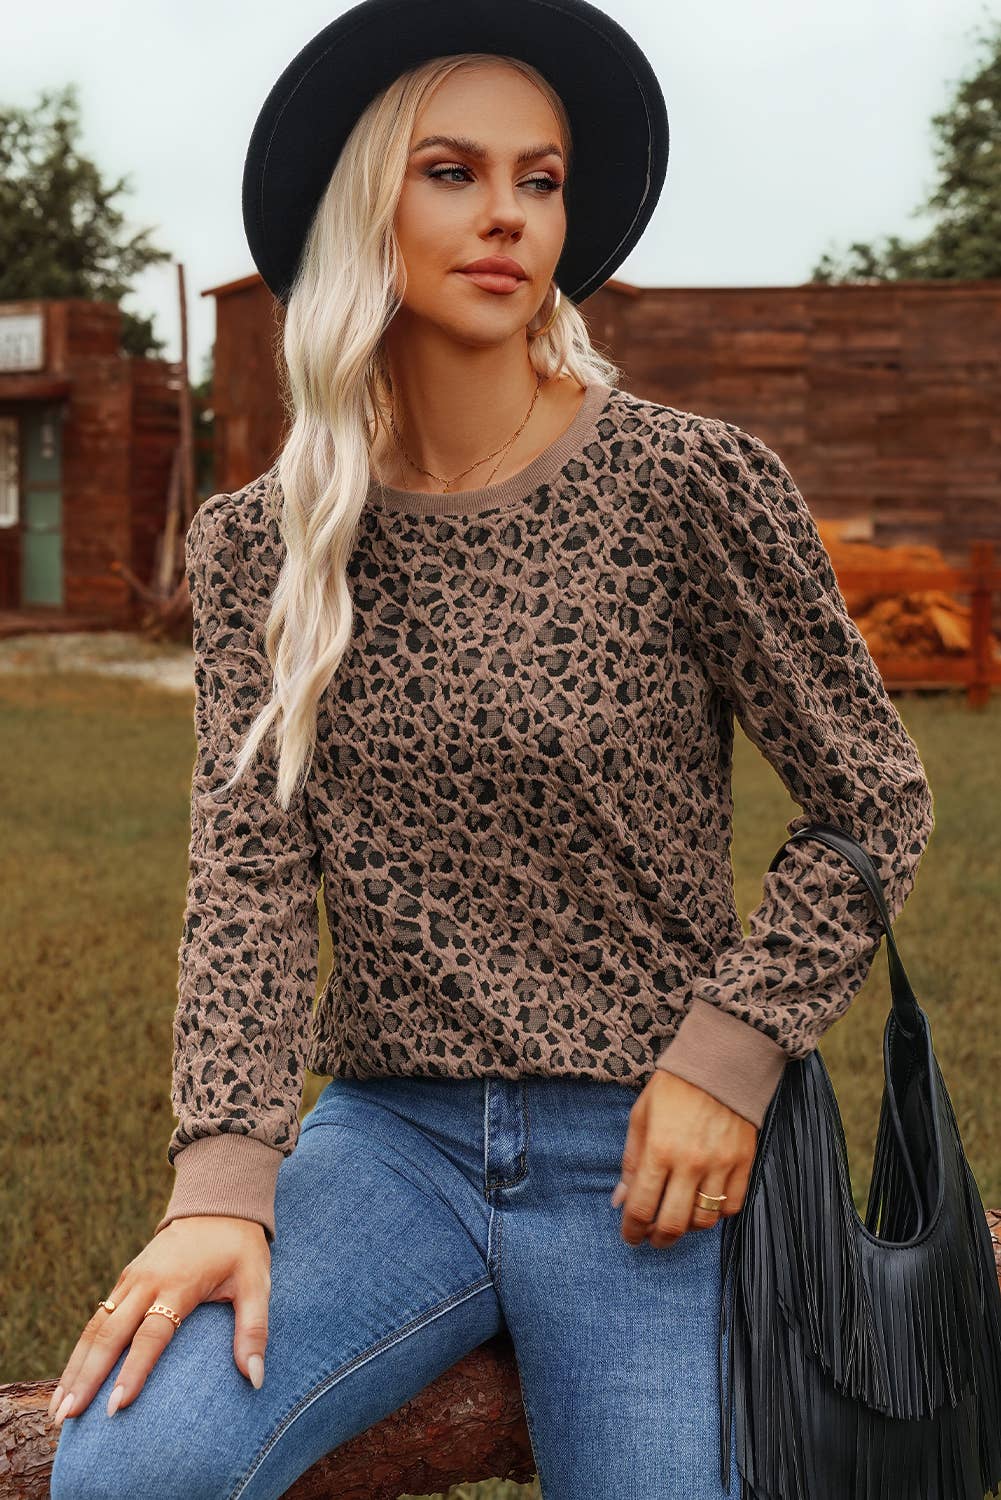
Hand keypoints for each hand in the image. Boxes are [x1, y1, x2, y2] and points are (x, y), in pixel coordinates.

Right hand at [47, 1216, 270, 1425]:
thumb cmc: (240, 1248)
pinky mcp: (126, 1279)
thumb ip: (254, 1330)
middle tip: (66, 1417)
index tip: (116, 1407)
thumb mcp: (257, 1283)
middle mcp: (147, 1282)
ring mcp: (132, 1279)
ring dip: (75, 1367)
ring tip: (59, 1410)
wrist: (218, 1204)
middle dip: (86, 1377)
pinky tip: (71, 1378)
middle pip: (110, 1334)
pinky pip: (98, 1317)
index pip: (151, 1335)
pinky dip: (82, 1349)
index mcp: (179, 1283)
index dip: (133, 1372)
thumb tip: (255, 1379)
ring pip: (95, 1327)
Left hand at [612, 1071, 757, 1247]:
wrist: (720, 1062)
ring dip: (687, 1228)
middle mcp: (691, 1162)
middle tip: (651, 1237)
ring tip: (678, 1219)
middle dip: (657, 1238)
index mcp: (659, 1149)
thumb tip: (620, 1199)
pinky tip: (705, 1204)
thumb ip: (631, 1161)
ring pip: (704, 1220)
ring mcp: (721, 1164)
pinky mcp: (744, 1162)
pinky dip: (717, 1213)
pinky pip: (732, 1206)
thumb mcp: (641, 1117)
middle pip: (673, 1223)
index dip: (632, 1228)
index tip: (630, 1235)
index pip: (641, 1206)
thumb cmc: (674, 1087)